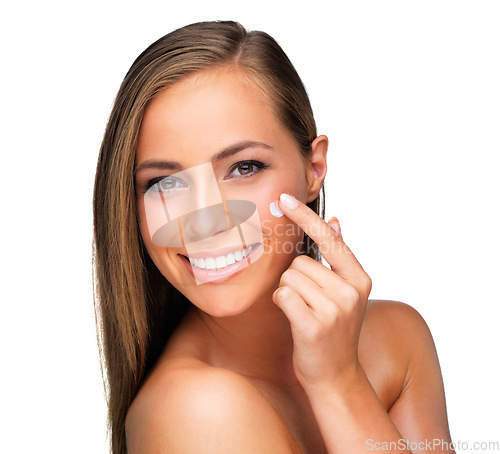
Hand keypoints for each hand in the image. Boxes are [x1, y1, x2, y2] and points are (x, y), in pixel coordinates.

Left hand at [272, 193, 371, 394]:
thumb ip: (339, 257)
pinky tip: (296, 320)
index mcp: (359, 278)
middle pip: (300, 262)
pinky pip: (283, 294)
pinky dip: (283, 304)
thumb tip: (336, 221)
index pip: (329, 238)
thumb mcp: (344, 292)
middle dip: (296, 279)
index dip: (305, 217)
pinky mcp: (314, 324)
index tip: (285, 198)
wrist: (336, 377)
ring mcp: (334, 308)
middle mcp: (350, 291)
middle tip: (310, 304)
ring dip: (289, 293)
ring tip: (305, 313)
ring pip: (289, 277)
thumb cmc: (335, 331)